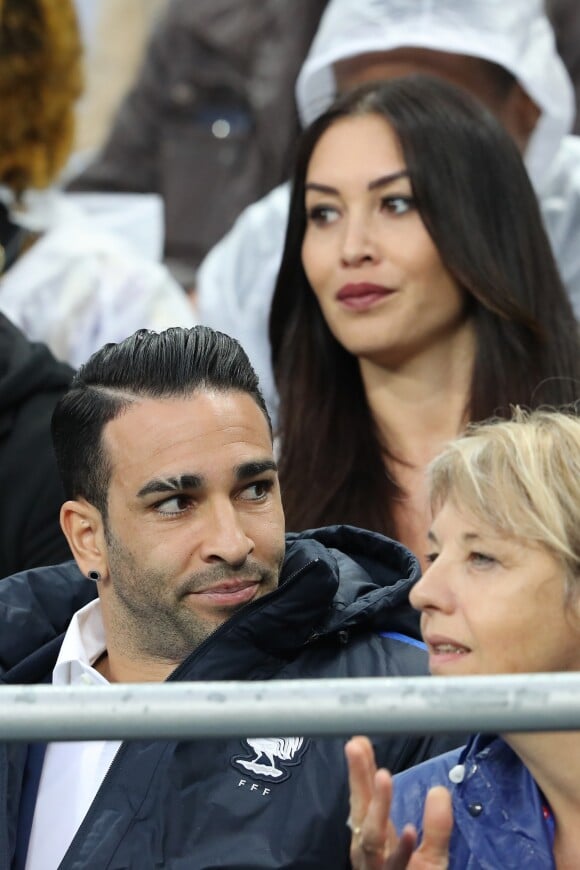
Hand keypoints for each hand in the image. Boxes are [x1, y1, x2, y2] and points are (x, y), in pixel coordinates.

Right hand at [345, 736, 452, 868]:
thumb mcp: (433, 857)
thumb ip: (436, 826)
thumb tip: (440, 790)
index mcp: (378, 841)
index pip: (365, 800)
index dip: (360, 771)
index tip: (359, 741)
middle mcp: (371, 854)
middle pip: (361, 813)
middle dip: (358, 779)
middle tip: (357, 748)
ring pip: (372, 839)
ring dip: (379, 807)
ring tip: (384, 777)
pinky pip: (395, 868)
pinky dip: (401, 849)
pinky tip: (407, 830)